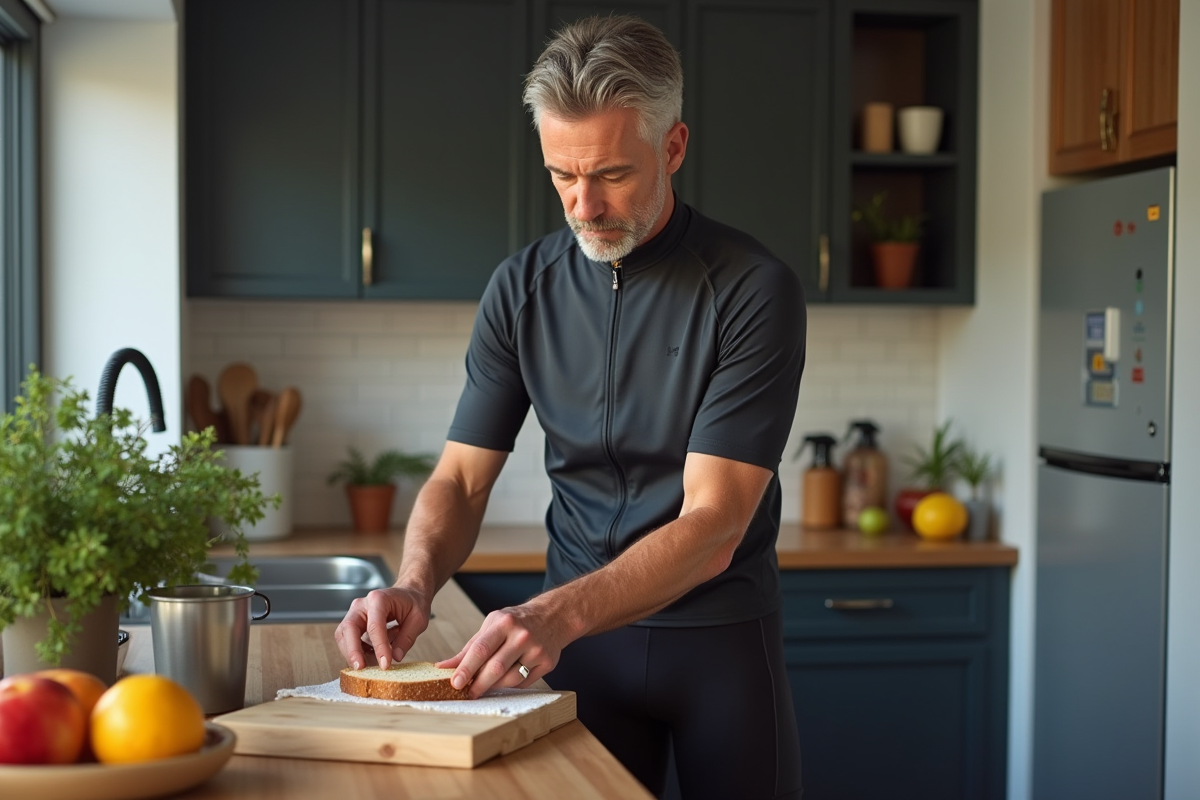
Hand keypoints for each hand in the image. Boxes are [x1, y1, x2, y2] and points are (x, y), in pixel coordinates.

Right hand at [334, 586, 430, 670]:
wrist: (408, 594)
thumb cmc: (413, 603)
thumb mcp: (418, 619)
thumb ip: (407, 638)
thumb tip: (395, 657)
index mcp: (379, 599)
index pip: (375, 625)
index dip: (379, 647)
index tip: (385, 664)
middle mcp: (362, 604)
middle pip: (349, 627)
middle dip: (353, 650)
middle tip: (361, 668)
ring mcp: (355, 613)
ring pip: (343, 634)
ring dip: (351, 653)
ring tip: (366, 667)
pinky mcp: (353, 623)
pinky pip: (347, 639)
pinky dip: (354, 651)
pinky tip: (367, 659)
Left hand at [437, 602, 566, 697]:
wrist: (553, 616)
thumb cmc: (516, 621)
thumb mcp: (491, 626)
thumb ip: (470, 648)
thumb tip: (444, 666)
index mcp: (504, 623)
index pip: (481, 649)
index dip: (466, 669)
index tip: (455, 683)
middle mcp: (522, 636)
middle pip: (496, 668)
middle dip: (478, 684)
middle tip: (468, 693)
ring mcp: (536, 650)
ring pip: (510, 679)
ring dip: (495, 686)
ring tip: (486, 685)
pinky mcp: (547, 663)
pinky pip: (524, 683)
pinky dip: (511, 684)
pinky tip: (506, 679)